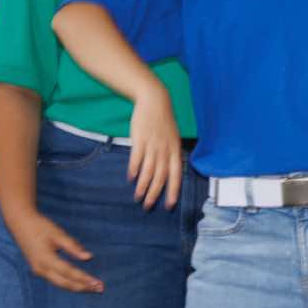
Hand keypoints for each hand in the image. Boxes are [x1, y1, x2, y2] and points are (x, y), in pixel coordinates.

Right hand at [8, 208, 102, 292]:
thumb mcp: (57, 233)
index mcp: (45, 259)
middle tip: (100, 289)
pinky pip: (56, 280)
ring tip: (93, 288)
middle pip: (65, 283)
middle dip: (83, 287)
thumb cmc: (40, 226)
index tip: (97, 282)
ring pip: (60, 284)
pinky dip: (69, 283)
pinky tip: (80, 283)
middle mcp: (41, 269)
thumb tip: (88, 257)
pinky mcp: (39, 270)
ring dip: (77, 287)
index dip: (84, 278)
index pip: (69, 272)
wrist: (20, 224)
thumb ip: (72, 246)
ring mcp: (38, 271)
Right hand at [126, 84, 182, 210]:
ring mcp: (153, 145)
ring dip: (143, 186)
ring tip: (138, 197)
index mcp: (175, 150)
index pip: (176, 175)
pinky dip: (134, 170)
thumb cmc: (163, 121)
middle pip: (161, 177)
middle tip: (148, 206)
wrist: (155, 101)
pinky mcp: (140, 140)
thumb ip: (171, 154)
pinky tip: (130, 178)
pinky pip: (137, 159)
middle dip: (154, 194)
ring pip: (149, 171)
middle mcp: (165, 150)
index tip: (169, 205)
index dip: (173, 191)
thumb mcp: (173, 137)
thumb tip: (169, 172)